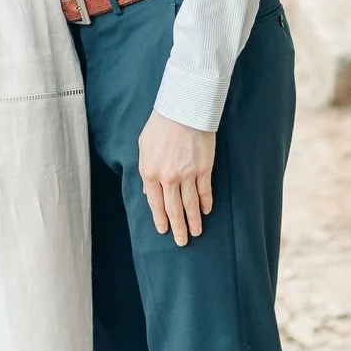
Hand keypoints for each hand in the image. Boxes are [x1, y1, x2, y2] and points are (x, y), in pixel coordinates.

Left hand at [138, 113, 215, 246]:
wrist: (183, 108)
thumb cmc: (160, 125)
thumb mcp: (144, 146)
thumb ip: (145, 170)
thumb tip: (149, 193)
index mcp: (150, 172)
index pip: (155, 203)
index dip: (160, 219)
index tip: (164, 231)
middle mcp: (168, 177)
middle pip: (173, 209)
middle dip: (178, 227)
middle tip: (182, 242)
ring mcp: (187, 174)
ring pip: (190, 204)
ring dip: (193, 221)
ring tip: (196, 232)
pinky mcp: (204, 168)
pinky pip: (205, 191)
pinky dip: (206, 203)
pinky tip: (207, 212)